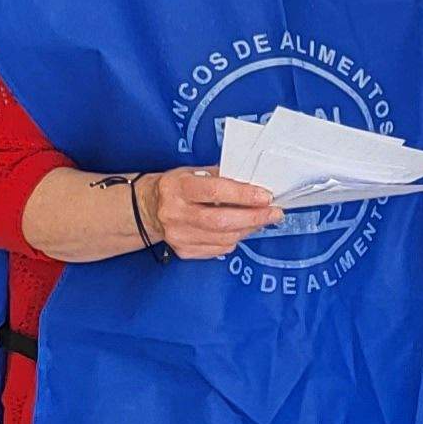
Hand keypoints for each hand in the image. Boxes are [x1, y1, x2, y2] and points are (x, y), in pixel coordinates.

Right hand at [145, 168, 280, 258]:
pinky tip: (239, 230)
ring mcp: (179, 235)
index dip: (244, 196)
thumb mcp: (193, 172)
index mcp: (178, 188)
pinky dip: (234, 240)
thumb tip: (253, 183)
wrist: (148, 208)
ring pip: (224, 238)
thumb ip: (221, 177)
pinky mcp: (184, 251)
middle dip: (254, 218)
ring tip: (260, 220)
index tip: (266, 197)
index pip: (215, 192)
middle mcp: (176, 213)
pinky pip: (218, 249)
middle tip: (274, 213)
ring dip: (248, 229)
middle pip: (222, 221)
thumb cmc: (176, 188)